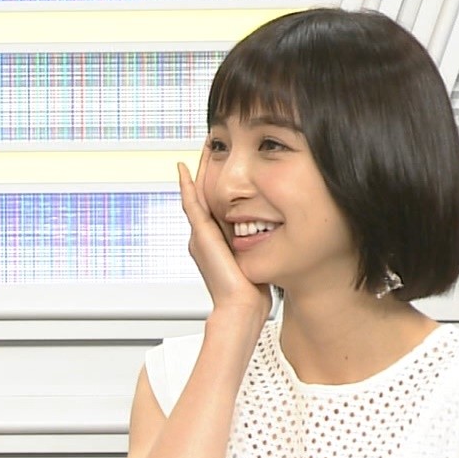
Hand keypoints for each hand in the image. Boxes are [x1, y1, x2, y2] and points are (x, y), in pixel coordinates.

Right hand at [178, 157, 271, 317]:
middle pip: (202, 198)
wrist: (240, 308)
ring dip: (197, 174)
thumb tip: (273, 237)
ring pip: (195, 197)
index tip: (222, 168)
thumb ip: (257, 246)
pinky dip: (187, 187)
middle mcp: (203, 238)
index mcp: (215, 243)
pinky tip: (185, 171)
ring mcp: (199, 237)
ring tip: (199, 152)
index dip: (216, 187)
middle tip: (208, 149)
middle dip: (205, 174)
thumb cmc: (250, 293)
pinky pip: (191, 205)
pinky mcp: (201, 236)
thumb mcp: (255, 261)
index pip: (213, 208)